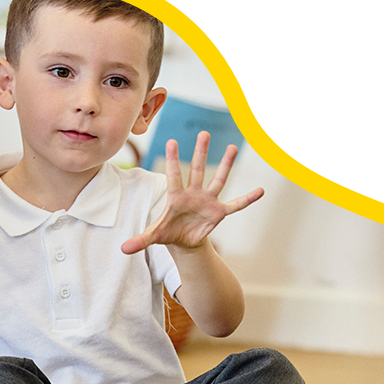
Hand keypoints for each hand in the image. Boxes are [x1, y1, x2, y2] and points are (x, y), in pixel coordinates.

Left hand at [121, 131, 262, 254]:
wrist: (183, 240)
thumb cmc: (168, 232)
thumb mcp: (154, 236)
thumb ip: (140, 240)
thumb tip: (123, 249)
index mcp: (176, 197)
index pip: (174, 175)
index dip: (173, 160)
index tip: (172, 141)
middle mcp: (193, 194)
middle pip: (197, 170)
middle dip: (200, 153)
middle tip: (203, 133)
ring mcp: (207, 201)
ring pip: (218, 180)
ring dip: (225, 165)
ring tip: (233, 147)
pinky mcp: (219, 212)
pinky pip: (236, 205)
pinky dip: (248, 199)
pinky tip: (260, 191)